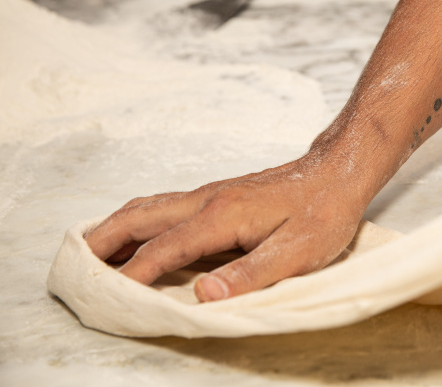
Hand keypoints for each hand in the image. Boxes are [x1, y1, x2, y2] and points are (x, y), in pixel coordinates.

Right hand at [85, 157, 365, 301]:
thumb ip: (251, 275)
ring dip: (116, 227)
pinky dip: (139, 220)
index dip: (133, 277)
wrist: (338, 171)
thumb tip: (204, 296)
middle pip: (141, 216)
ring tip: (92, 250)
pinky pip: (166, 205)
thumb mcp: (297, 252)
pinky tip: (138, 234)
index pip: (164, 250)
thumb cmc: (323, 211)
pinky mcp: (219, 195)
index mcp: (222, 216)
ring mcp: (212, 193)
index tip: (107, 298)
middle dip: (104, 241)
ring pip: (150, 206)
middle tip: (75, 264)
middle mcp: (208, 199)